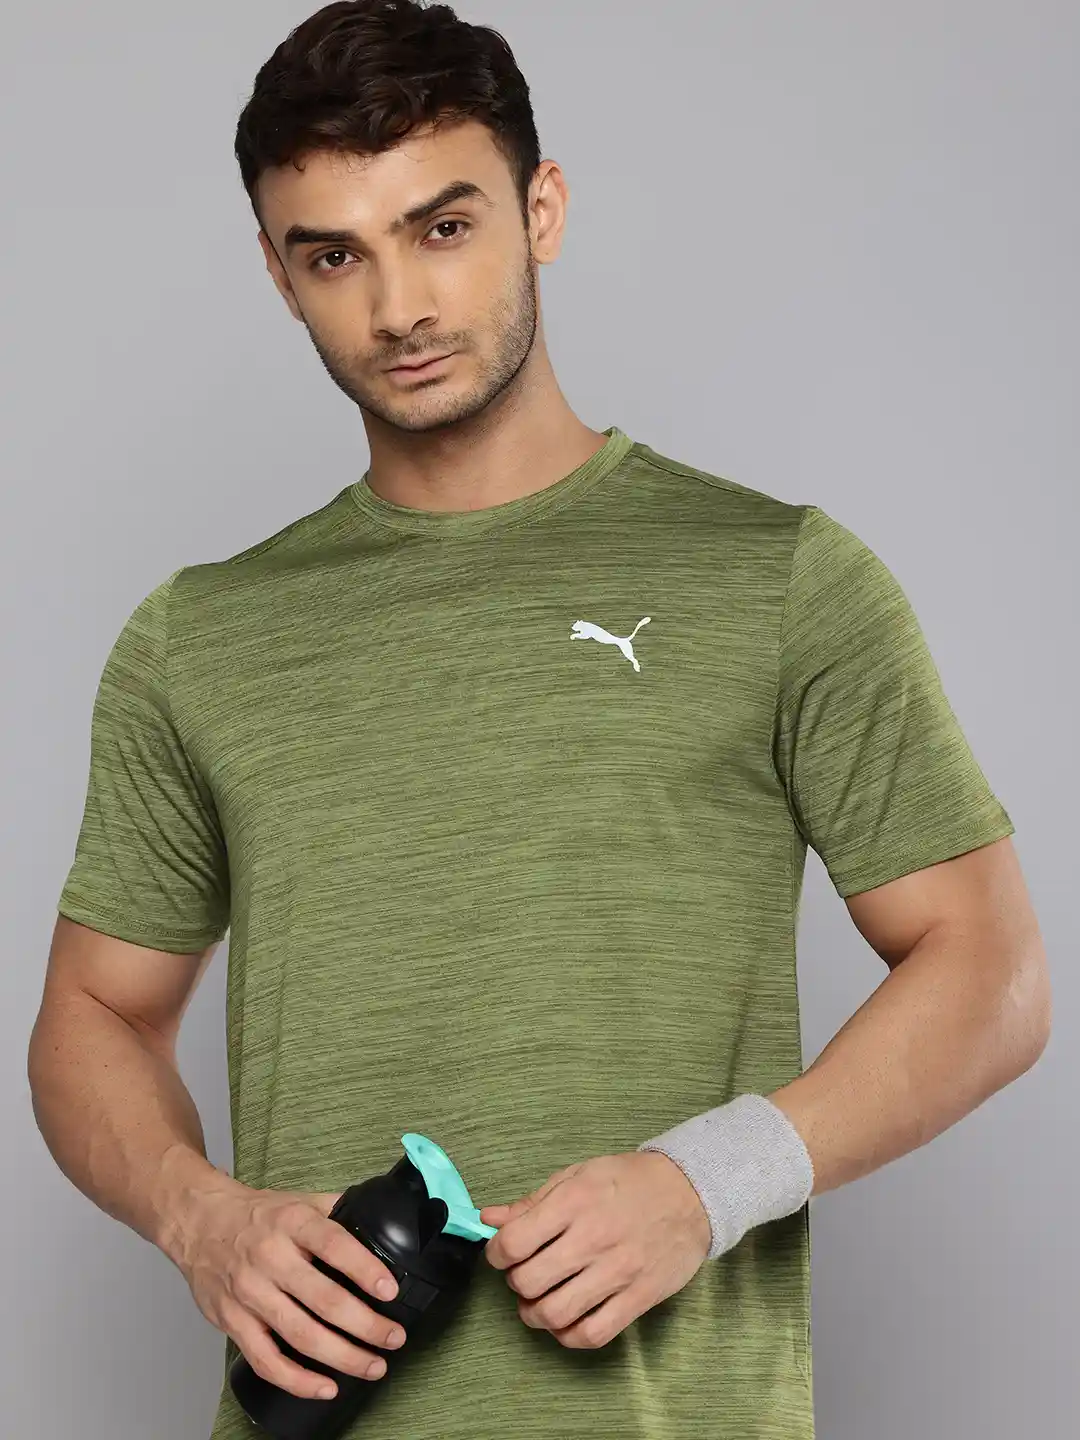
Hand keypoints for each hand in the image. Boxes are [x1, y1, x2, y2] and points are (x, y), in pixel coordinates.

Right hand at [171, 1179, 406, 1399]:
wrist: (198, 1222)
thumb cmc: (255, 1215)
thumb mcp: (299, 1201)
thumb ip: (338, 1211)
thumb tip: (382, 1221)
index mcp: (292, 1223)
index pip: (334, 1245)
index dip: (364, 1269)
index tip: (390, 1291)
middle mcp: (271, 1258)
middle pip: (323, 1299)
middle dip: (366, 1325)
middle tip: (393, 1338)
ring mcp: (250, 1293)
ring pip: (301, 1335)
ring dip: (342, 1357)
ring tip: (373, 1365)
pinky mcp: (232, 1322)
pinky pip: (266, 1360)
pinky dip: (297, 1380)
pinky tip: (325, 1387)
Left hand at [479, 1151, 710, 1348]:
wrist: (691, 1192)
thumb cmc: (630, 1181)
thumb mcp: (578, 1174)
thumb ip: (532, 1201)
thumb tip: (488, 1218)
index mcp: (574, 1202)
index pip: (513, 1242)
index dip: (497, 1254)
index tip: (503, 1254)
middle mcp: (593, 1238)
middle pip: (528, 1281)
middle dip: (516, 1282)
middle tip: (524, 1274)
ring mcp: (617, 1272)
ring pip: (555, 1314)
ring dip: (535, 1315)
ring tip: (538, 1303)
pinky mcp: (638, 1298)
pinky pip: (593, 1334)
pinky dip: (569, 1336)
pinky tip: (566, 1320)